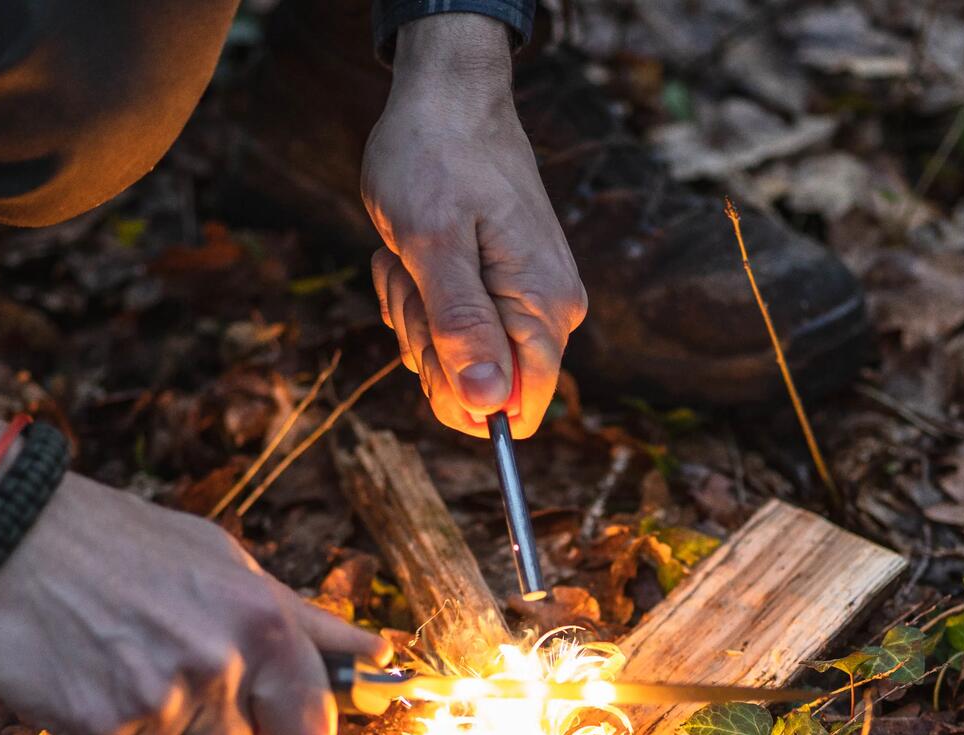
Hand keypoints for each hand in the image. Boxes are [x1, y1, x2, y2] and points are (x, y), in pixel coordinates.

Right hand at [0, 390, 389, 734]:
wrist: (10, 531)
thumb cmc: (130, 546)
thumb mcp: (232, 567)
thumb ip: (309, 624)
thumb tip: (384, 657)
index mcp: (265, 625)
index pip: (311, 731)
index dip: (283, 727)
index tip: (258, 709)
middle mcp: (218, 664)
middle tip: (171, 676)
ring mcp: (155, 699)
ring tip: (121, 664)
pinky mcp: (92, 725)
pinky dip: (94, 731)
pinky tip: (82, 675)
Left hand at [362, 13, 585, 438]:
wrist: (446, 96)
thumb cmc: (435, 157)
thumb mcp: (431, 245)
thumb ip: (461, 328)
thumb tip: (487, 406)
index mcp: (545, 307)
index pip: (518, 409)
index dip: (461, 398)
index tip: (427, 339)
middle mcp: (550, 311)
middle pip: (481, 388)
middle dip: (428, 341)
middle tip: (413, 276)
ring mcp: (528, 299)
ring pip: (458, 358)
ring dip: (416, 313)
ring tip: (413, 254)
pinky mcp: (504, 287)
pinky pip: (452, 327)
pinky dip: (419, 296)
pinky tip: (415, 252)